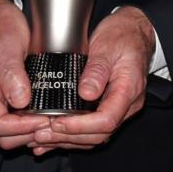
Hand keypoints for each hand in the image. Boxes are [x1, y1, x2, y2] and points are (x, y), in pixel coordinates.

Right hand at [0, 0, 50, 149]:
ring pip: (9, 132)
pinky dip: (30, 124)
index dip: (21, 128)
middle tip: (55, 123)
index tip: (45, 119)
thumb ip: (12, 73)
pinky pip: (14, 120)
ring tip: (55, 121)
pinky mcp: (2, 96)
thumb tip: (21, 101)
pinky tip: (48, 116)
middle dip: (29, 134)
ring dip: (31, 132)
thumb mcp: (7, 45)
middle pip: (2, 136)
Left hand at [36, 7, 156, 152]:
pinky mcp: (107, 108)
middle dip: (68, 137)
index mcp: (129, 90)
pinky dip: (70, 136)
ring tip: (40, 138)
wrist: (133, 31)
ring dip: (66, 140)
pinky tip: (51, 139)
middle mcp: (126, 105)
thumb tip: (86, 93)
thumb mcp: (108, 46)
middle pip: (99, 134)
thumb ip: (98, 70)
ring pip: (94, 136)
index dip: (80, 126)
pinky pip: (91, 130)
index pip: (106, 120)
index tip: (57, 122)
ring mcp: (118, 108)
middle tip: (40, 133)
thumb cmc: (122, 36)